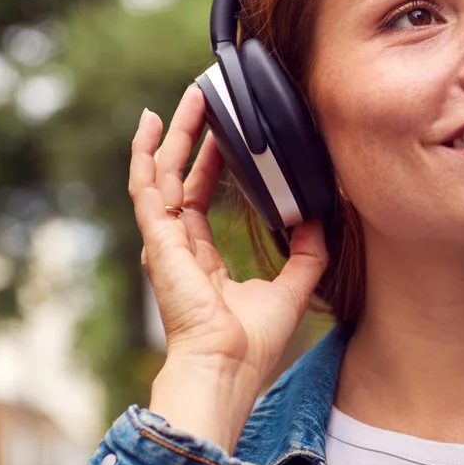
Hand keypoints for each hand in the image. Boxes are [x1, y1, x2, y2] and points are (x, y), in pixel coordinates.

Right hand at [129, 82, 328, 450]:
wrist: (226, 368)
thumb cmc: (251, 345)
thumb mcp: (293, 288)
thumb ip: (307, 252)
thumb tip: (317, 215)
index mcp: (201, 261)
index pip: (200, 200)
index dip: (210, 165)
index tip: (223, 133)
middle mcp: (177, 247)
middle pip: (179, 178)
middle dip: (191, 137)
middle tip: (205, 99)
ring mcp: (163, 242)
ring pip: (162, 173)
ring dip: (174, 133)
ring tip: (189, 96)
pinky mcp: (158, 239)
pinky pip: (147, 185)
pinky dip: (146, 152)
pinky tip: (150, 122)